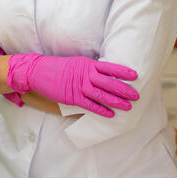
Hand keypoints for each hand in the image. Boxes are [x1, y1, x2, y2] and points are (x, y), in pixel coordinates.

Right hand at [7, 53, 139, 117]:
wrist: (40, 71)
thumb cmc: (59, 67)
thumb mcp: (77, 62)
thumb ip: (90, 68)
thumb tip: (104, 74)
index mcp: (88, 64)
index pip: (109, 67)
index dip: (123, 72)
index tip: (135, 76)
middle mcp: (86, 74)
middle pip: (109, 82)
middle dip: (124, 89)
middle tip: (136, 95)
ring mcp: (79, 86)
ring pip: (102, 95)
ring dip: (116, 101)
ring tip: (128, 106)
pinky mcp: (73, 97)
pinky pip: (90, 105)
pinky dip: (101, 110)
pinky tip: (110, 114)